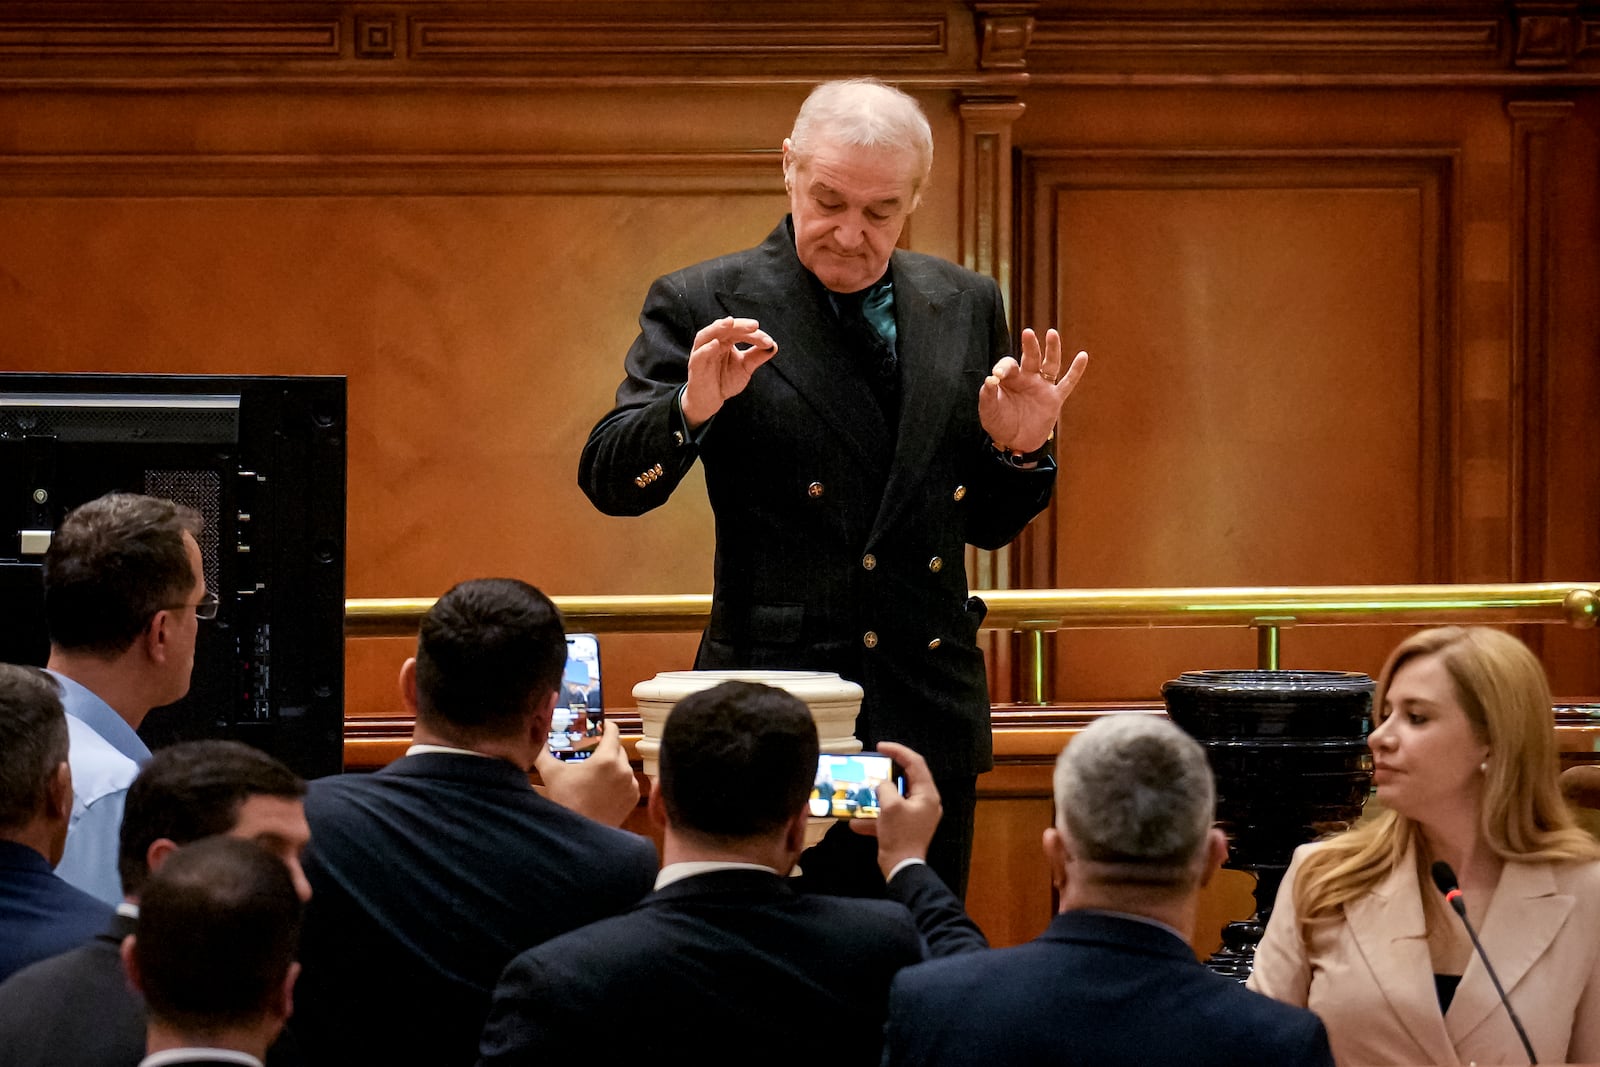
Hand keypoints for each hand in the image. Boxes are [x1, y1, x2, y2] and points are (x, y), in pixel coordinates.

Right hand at [534, 722, 641, 826]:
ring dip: (612, 764)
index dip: (604, 725)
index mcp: (607, 759)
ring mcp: (630, 785)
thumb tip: (537, 740)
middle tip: (591, 748)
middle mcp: (624, 769)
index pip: (613, 731)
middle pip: (618, 747)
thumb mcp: (552, 774)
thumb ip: (543, 753)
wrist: (580, 833)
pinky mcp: (633, 798)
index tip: (597, 725)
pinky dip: (618, 779)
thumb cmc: (567, 803)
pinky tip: (603, 785)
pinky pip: (628, 780)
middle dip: (605, 746)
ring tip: (595, 770)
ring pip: (623, 765)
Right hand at [680, 316, 777, 428]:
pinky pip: (699, 355)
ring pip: (707, 335)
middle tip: (755, 325)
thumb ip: (757, 356)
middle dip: (740, 326)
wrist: (711, 400)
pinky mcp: (695, 365)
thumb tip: (773, 345)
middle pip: (725, 328)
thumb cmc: (725, 380)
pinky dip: (706, 348)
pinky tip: (715, 344)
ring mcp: (702, 353)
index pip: (740, 331)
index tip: (768, 342)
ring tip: (730, 322)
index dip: (755, 335)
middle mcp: (713, 342)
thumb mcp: (745, 367)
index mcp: (725, 340)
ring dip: (718, 328)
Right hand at [850, 741, 941, 879]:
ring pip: (896, 797)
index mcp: (927, 794)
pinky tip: (856, 822)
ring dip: (878, 795)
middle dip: (887, 772)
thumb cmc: (899, 835)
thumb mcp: (890, 806)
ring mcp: (917, 816)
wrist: (901, 869)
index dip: (898, 751)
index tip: (880, 746)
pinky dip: (876, 816)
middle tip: (873, 764)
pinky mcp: (907, 827)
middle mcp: (925, 802)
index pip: (915, 763)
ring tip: (863, 791)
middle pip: (907, 779)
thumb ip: (885, 788)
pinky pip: (891, 815)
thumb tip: (882, 784)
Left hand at [978, 328, 1087, 453]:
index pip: (1009, 365)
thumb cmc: (999, 424)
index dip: (1003, 367)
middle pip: (1030, 357)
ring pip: (1050, 364)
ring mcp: (1042, 387)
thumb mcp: (988, 411)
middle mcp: (1027, 378)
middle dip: (1029, 346)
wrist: (1015, 442)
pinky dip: (1076, 370)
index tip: (997, 375)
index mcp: (1009, 378)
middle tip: (1027, 333)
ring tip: (1052, 333)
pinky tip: (1083, 356)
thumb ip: (988, 396)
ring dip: (1052, 349)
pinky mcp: (1054, 399)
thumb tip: (990, 379)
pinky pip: (1067, 383)